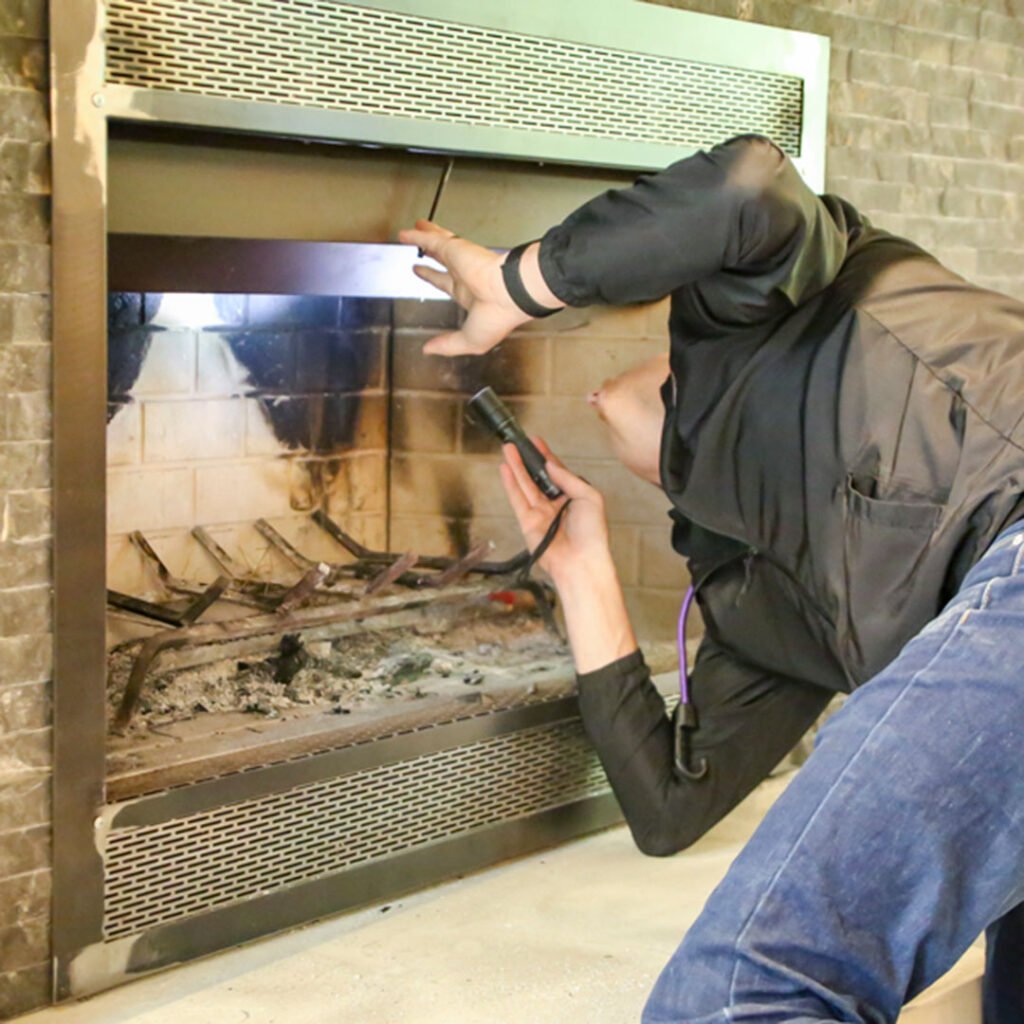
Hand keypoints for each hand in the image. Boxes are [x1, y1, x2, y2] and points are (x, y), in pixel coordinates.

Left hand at [398, 220, 531, 356]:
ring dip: (425, 237)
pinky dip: (416, 236)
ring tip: (413, 231)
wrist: (510, 293)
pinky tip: (404, 234)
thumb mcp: (469, 340)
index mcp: (470, 295)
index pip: (447, 284)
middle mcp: (465, 275)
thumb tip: (429, 349)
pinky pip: (430, 240)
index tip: (424, 274)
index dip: (434, 279)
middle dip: (432, 256)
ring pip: (438, 245)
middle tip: (422, 251)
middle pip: (443, 262)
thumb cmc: (498, 316)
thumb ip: (447, 344)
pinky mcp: (455, 249)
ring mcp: (461, 260)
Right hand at [499, 438, 612, 582]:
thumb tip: (551, 465)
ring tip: (507, 450)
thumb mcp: (589, 497)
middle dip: (527, 459)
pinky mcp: (528, 524)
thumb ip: (568, 479)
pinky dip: (510, 484)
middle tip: (516, 443)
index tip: (536, 442)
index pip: (556, 472)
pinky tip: (506, 470)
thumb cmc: (592, 535)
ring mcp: (541, 514)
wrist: (581, 562)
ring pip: (525, 485)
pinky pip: (517, 500)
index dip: (546, 456)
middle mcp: (556, 504)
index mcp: (573, 497)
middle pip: (537, 477)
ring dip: (516, 467)